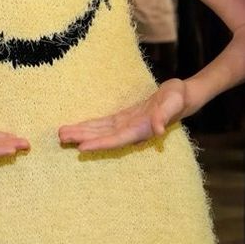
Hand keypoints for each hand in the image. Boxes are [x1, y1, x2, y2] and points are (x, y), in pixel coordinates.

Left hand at [58, 79, 188, 151]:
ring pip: (100, 131)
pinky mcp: (124, 118)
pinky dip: (90, 125)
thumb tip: (159, 131)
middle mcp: (130, 131)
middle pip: (102, 137)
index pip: (115, 140)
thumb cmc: (178, 98)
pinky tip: (77, 127)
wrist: (182, 96)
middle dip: (83, 138)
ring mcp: (126, 126)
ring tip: (62, 134)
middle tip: (62, 138)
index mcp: (140, 130)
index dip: (98, 144)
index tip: (81, 147)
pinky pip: (103, 124)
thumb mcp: (173, 103)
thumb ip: (164, 117)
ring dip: (82, 132)